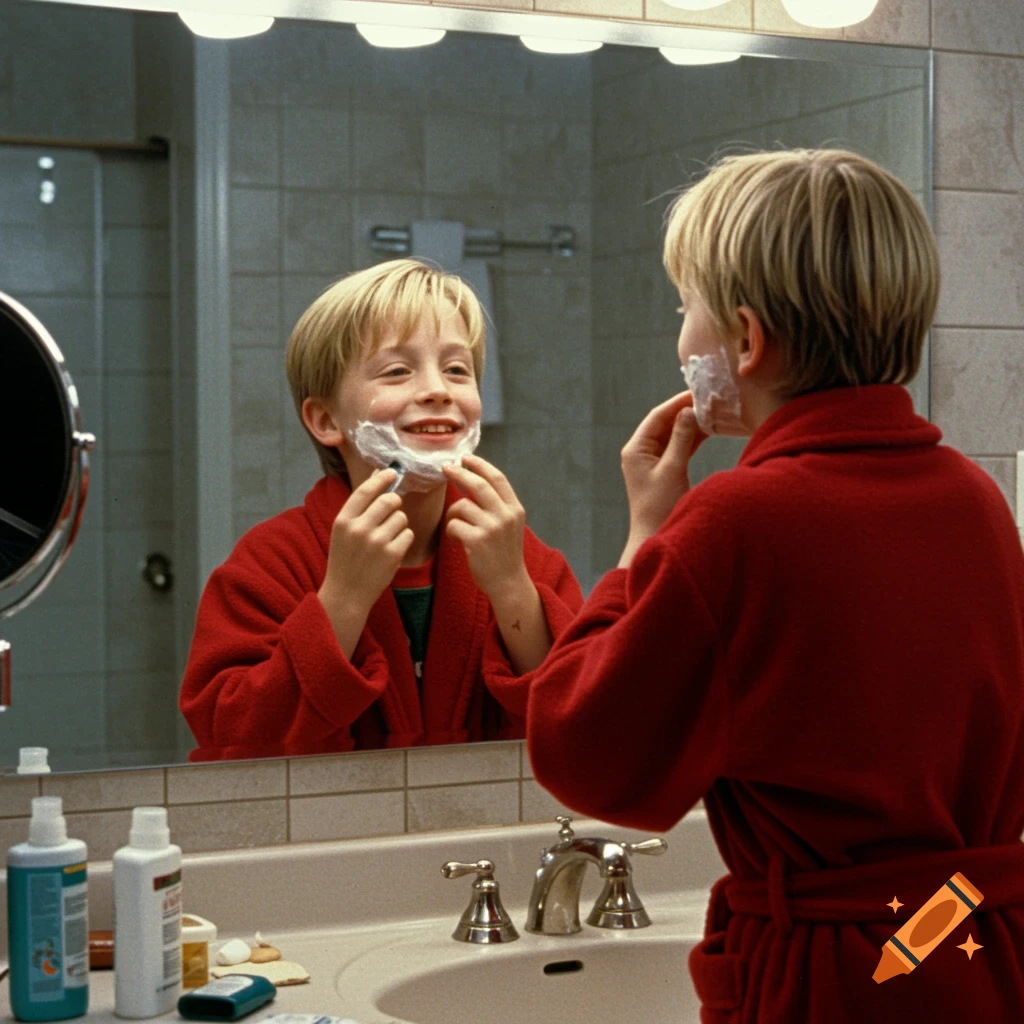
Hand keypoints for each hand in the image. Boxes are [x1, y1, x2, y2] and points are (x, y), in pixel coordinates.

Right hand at [319, 468, 413, 622]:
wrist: (346, 594)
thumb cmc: (346, 559)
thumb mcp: (343, 530)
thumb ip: (359, 504)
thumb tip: (378, 473)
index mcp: (343, 520)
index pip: (365, 490)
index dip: (382, 478)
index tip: (393, 472)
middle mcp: (359, 528)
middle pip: (390, 500)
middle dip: (394, 502)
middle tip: (391, 511)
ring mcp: (376, 542)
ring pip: (401, 517)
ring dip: (398, 524)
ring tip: (386, 538)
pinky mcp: (392, 555)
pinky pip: (408, 534)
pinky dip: (403, 539)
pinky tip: (391, 550)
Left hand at [443, 454, 530, 603]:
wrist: (508, 582)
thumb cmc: (503, 553)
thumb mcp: (509, 525)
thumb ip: (496, 504)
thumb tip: (471, 479)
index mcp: (515, 509)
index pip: (497, 478)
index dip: (480, 465)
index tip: (465, 458)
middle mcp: (506, 515)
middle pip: (478, 485)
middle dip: (459, 473)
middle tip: (445, 468)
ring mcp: (492, 528)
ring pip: (461, 506)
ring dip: (453, 514)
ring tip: (456, 526)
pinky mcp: (476, 541)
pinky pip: (453, 525)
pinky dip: (450, 531)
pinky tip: (456, 540)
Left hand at [619, 391, 705, 565]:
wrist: (654, 538)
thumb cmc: (660, 507)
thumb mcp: (672, 470)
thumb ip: (681, 440)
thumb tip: (689, 411)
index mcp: (636, 449)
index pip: (657, 417)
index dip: (677, 403)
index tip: (698, 392)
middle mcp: (641, 452)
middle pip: (665, 423)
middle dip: (686, 411)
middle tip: (709, 399)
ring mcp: (652, 461)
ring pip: (673, 434)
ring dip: (691, 424)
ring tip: (713, 412)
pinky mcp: (664, 470)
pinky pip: (679, 447)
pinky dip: (692, 439)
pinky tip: (709, 430)